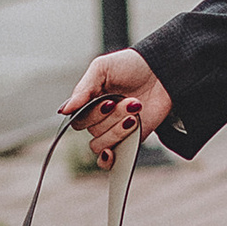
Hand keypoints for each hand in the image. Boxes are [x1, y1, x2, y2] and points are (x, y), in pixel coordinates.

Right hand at [61, 52, 172, 167]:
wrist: (162, 70)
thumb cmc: (131, 65)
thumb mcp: (102, 68)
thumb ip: (82, 89)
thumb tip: (64, 110)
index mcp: (89, 102)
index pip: (78, 119)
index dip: (93, 114)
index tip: (109, 101)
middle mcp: (99, 118)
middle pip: (92, 131)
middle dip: (113, 116)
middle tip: (131, 101)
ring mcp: (114, 130)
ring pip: (102, 144)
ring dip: (119, 130)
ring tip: (136, 113)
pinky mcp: (130, 139)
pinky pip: (113, 159)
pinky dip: (109, 160)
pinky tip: (112, 152)